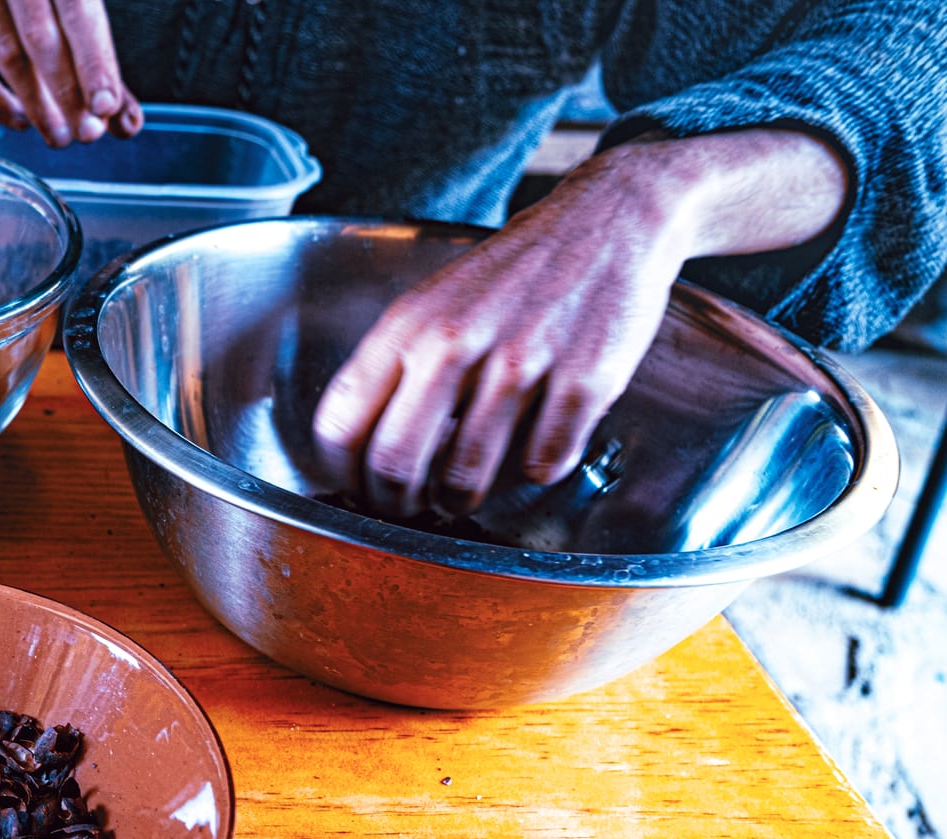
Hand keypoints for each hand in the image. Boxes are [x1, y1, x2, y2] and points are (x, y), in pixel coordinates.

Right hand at [0, 0, 144, 147]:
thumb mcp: (76, 6)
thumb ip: (100, 62)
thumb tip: (127, 123)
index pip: (79, 15)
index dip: (94, 63)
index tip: (106, 107)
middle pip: (40, 37)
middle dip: (66, 92)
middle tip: (86, 134)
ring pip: (5, 53)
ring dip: (35, 103)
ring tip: (58, 136)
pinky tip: (19, 119)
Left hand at [310, 131, 850, 516]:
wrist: (608, 219)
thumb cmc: (513, 274)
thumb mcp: (434, 303)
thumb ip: (397, 366)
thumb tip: (363, 446)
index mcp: (408, 325)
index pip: (340, 424)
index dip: (339, 473)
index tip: (354, 487)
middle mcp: (456, 343)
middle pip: (394, 463)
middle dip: (393, 504)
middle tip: (406, 509)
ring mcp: (522, 362)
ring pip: (464, 477)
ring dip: (458, 501)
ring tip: (461, 494)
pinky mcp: (584, 379)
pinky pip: (543, 462)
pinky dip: (537, 470)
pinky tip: (536, 450)